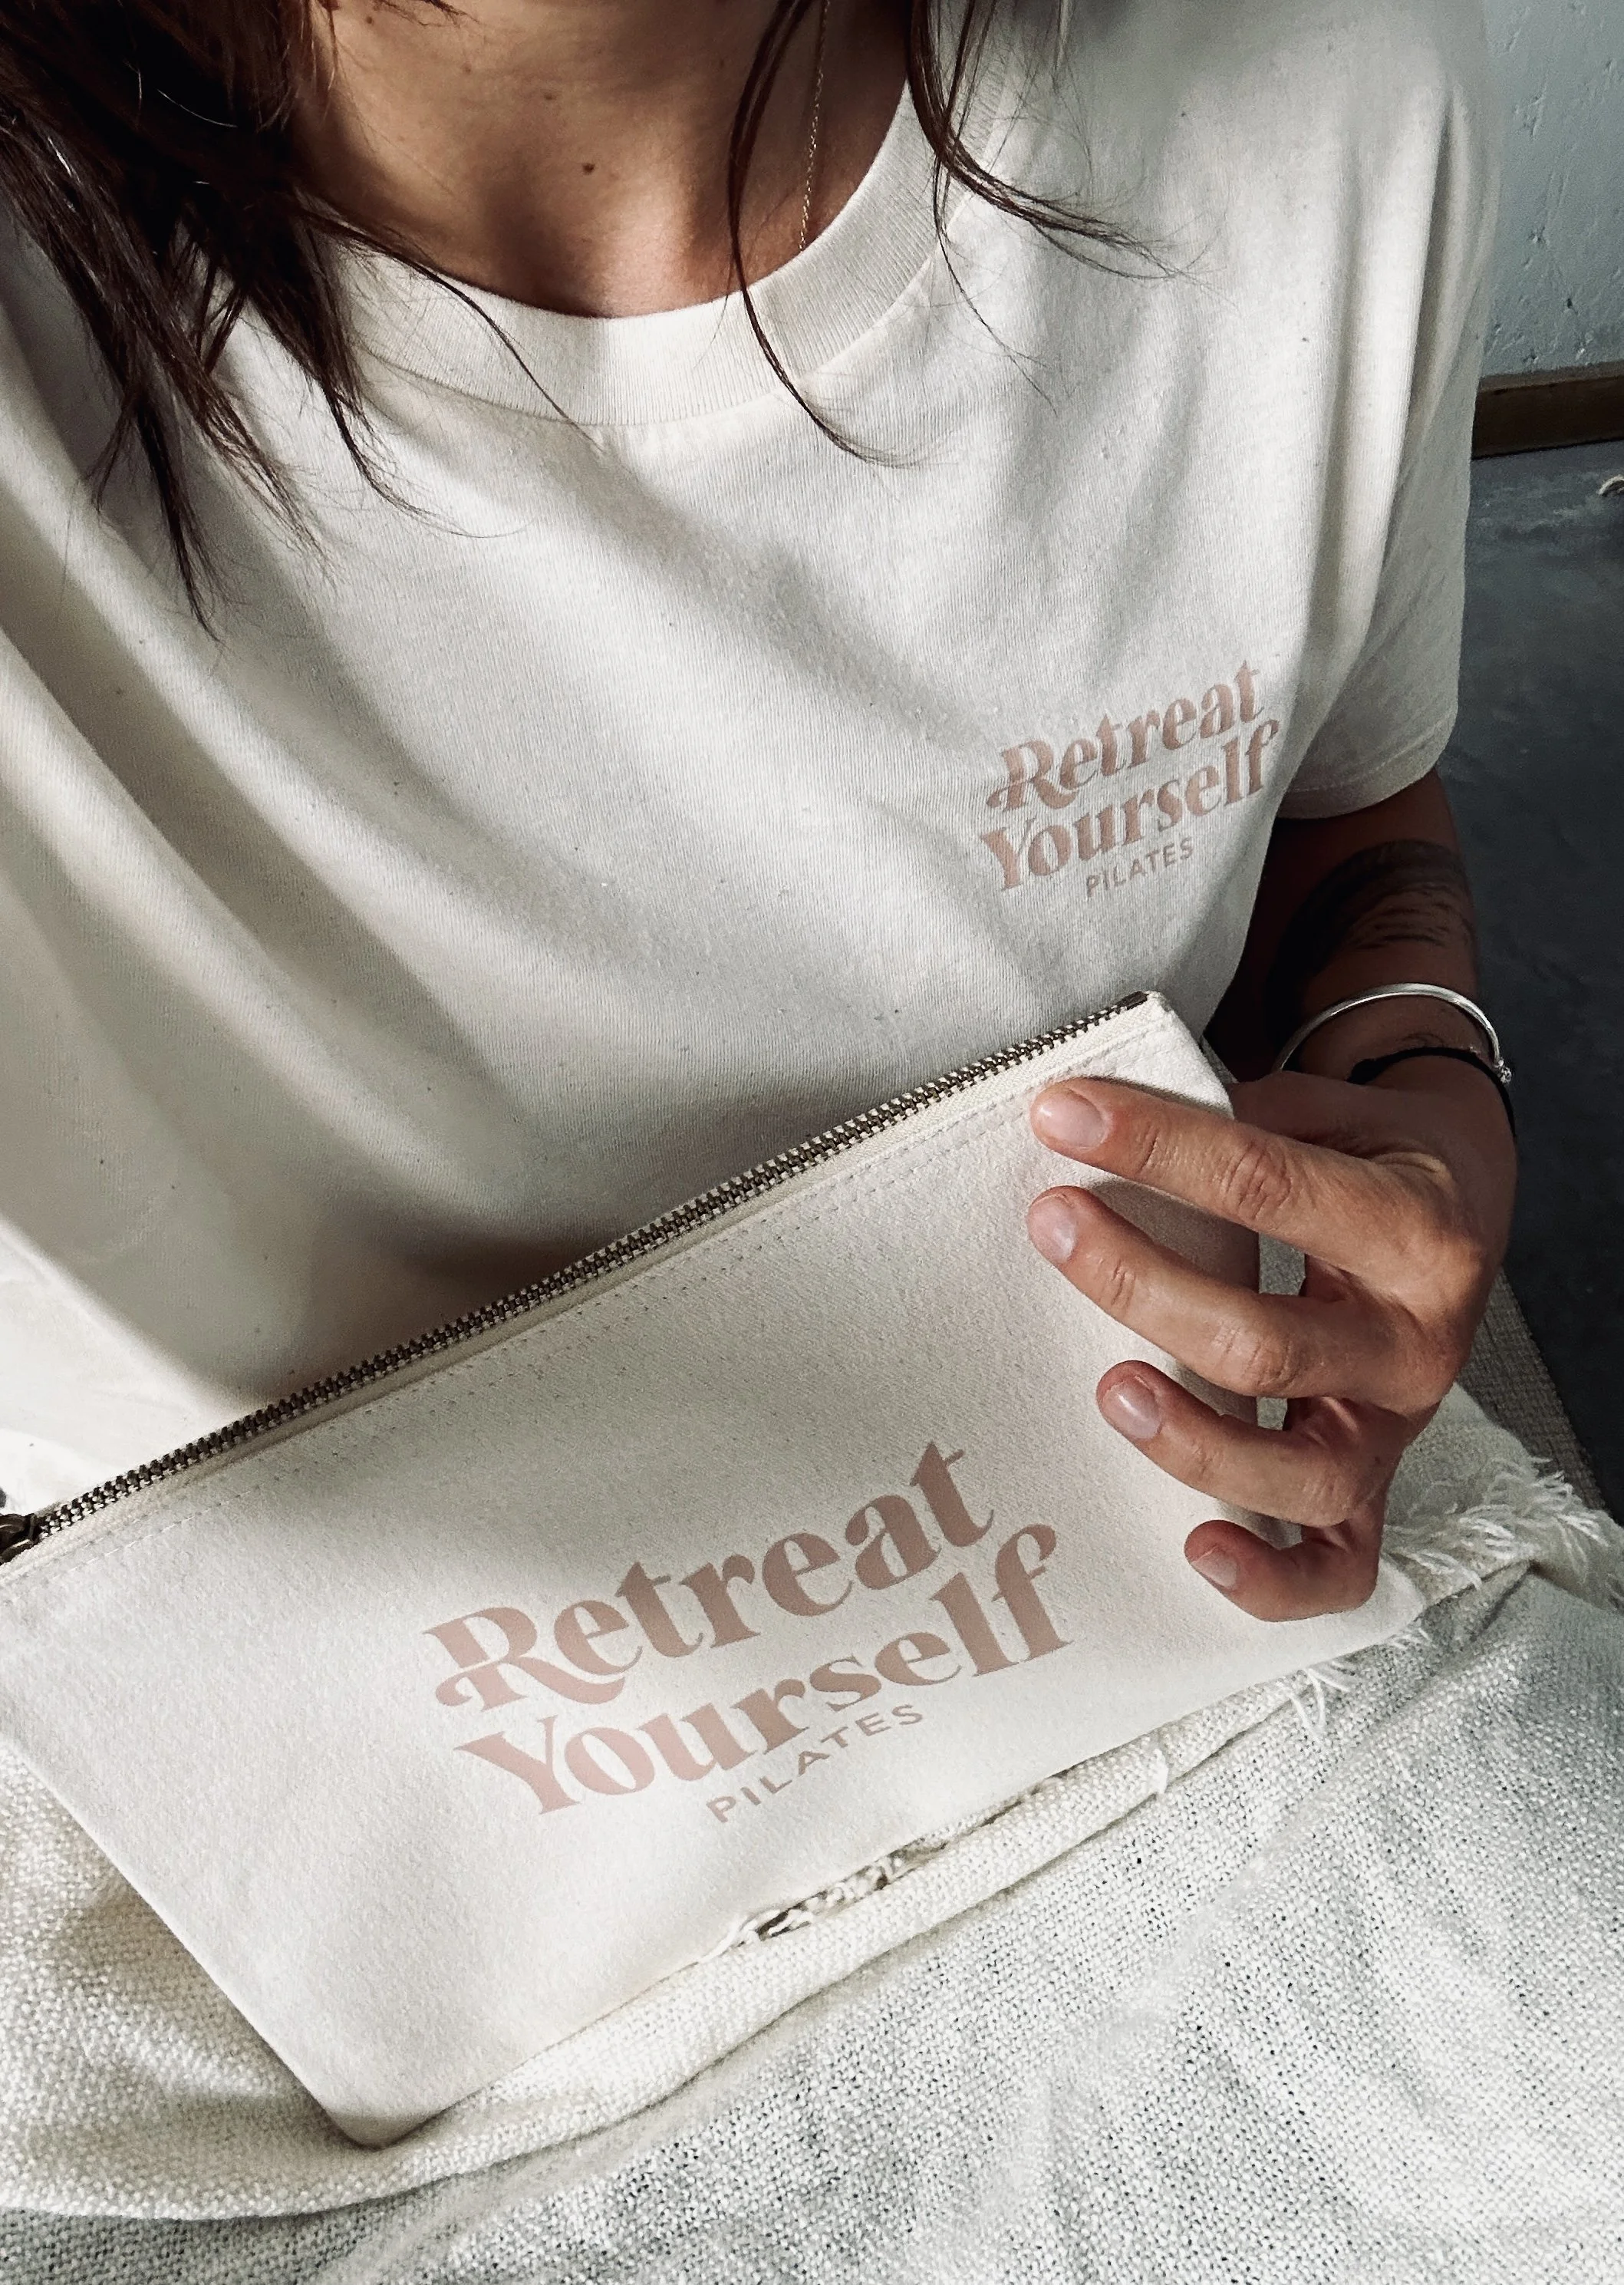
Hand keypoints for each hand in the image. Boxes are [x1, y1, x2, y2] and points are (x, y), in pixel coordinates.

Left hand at [1024, 1060, 1515, 1619]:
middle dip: (1142, 1285)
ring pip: (1299, 1473)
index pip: (1268, 1188)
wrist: (1460, 1207)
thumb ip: (1232, 1118)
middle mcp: (1418, 1344)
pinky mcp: (1375, 1491)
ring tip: (1109, 1389)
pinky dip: (1271, 1582)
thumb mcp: (1326, 1110)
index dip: (1156, 1147)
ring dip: (1192, 1440)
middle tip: (1053, 1224)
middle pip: (1269, 1344)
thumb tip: (1090, 1122)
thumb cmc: (1367, 1156)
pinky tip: (1196, 1549)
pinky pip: (1336, 1570)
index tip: (1061, 1114)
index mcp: (1418, 1231)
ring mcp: (1397, 1430)